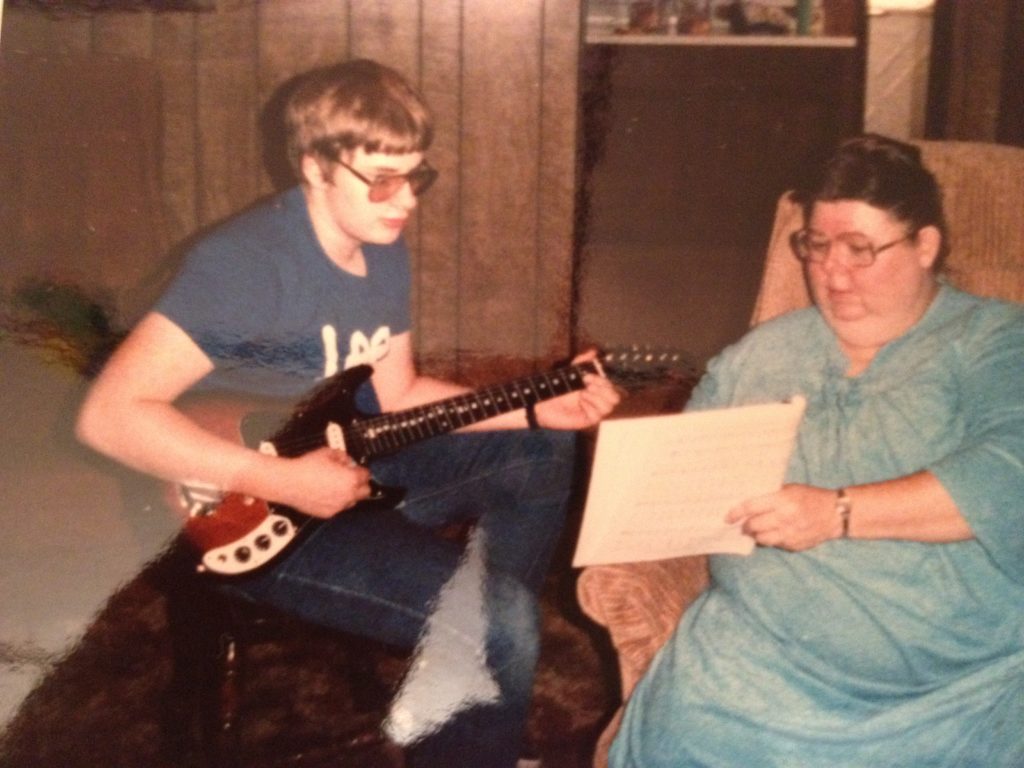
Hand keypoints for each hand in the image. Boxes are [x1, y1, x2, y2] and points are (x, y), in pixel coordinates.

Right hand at [272, 447, 372, 518]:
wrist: (288, 482)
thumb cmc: (305, 468)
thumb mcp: (327, 452)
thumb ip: (342, 456)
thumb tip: (345, 460)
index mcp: (351, 479)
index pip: (367, 475)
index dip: (361, 470)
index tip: (357, 469)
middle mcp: (347, 495)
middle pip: (365, 492)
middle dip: (360, 484)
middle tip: (351, 478)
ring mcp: (338, 506)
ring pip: (353, 502)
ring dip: (349, 494)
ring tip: (336, 486)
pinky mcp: (328, 513)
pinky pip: (339, 508)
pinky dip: (336, 501)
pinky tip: (326, 493)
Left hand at [533, 350, 620, 429]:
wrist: (544, 403)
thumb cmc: (557, 389)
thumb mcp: (571, 373)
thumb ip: (582, 362)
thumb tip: (593, 352)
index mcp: (597, 390)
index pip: (612, 387)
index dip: (604, 381)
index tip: (587, 376)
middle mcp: (597, 401)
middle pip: (615, 398)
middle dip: (602, 389)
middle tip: (586, 385)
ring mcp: (593, 412)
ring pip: (609, 407)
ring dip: (596, 398)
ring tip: (582, 395)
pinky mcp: (587, 421)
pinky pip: (598, 416)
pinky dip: (589, 407)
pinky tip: (580, 403)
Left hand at [726, 484, 840, 550]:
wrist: (835, 514)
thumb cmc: (810, 497)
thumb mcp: (790, 489)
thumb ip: (770, 495)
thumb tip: (746, 501)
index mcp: (783, 499)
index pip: (751, 507)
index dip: (736, 513)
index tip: (727, 517)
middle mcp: (785, 517)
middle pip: (753, 525)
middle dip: (745, 526)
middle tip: (742, 524)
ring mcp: (790, 533)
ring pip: (762, 539)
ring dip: (756, 535)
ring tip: (756, 529)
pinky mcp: (794, 545)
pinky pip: (775, 544)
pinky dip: (770, 540)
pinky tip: (774, 533)